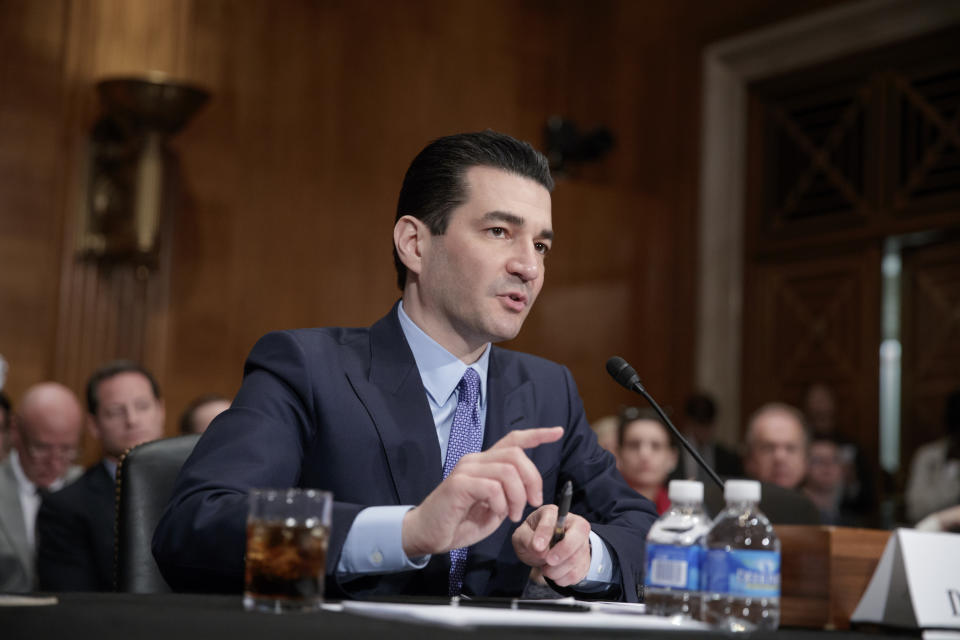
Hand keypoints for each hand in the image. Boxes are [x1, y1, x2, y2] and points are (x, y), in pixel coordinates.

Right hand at [402, 426, 563, 557]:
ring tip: (511, 515)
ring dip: (517, 497)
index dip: (537, 435)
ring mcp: (466, 470)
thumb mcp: (493, 507)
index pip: (513, 440)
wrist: (426, 535)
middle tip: (532, 502)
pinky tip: (496, 514)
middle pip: (516, 455)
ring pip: (508, 471)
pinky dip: (501, 504)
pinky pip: (492, 487)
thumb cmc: (458, 522)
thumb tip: (528, 491)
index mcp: (484, 464)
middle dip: (533, 479)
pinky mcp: (459, 484)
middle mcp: (475, 460)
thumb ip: (508, 494)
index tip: (557, 432)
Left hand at [511, 504, 591, 586]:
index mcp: (554, 513)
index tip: (537, 546)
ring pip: (575, 559)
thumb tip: (540, 550)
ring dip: (557, 570)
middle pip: (577, 537)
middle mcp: (572, 524)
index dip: (545, 533)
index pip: (554, 519)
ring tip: (546, 568)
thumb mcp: (521, 536)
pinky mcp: (585, 560)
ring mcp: (582, 542)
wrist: (542, 552)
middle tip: (548, 561)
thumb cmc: (532, 539)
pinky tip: (554, 573)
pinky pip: (577, 573)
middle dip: (561, 552)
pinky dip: (562, 579)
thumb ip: (526, 539)